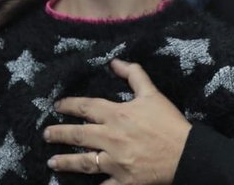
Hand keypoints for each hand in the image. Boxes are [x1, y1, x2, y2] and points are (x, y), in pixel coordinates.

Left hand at [44, 59, 187, 184]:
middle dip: (59, 133)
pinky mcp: (123, 181)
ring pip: (83, 161)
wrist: (188, 154)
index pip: (85, 107)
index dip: (69, 105)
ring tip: (52, 162)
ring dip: (65, 161)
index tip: (57, 106)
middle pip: (78, 135)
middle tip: (46, 134)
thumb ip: (133, 75)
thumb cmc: (169, 123)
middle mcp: (111, 137)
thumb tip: (114, 61)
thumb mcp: (152, 94)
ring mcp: (115, 161)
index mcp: (116, 114)